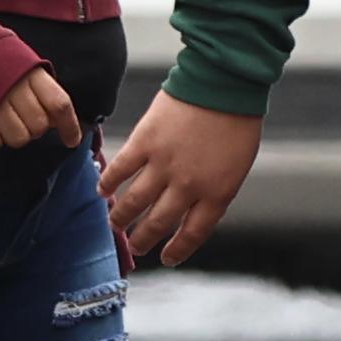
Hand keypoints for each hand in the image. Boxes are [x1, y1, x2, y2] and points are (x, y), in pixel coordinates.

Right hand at [0, 63, 87, 154]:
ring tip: (7, 120)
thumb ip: (45, 91)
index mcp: (32, 73)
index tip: (72, 141)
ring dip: (16, 135)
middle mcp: (14, 88)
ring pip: (18, 138)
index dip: (70, 126)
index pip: (59, 104)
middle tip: (25, 117)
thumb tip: (58, 121)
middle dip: (36, 128)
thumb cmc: (1, 63)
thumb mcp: (28, 67)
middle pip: (39, 125)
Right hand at [99, 94, 263, 265]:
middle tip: (136, 247)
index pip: (193, 233)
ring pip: (134, 202)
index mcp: (216, 193)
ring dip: (121, 217)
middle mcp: (188, 185)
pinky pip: (121, 169)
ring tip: (114, 224)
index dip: (178, 249)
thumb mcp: (237, 165)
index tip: (167, 258)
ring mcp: (163, 164)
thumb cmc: (237, 120)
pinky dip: (108, 182)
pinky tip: (102, 190)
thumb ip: (215, 188)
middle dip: (144, 239)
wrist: (223, 83)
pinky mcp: (145, 143)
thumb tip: (194, 206)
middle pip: (159, 223)